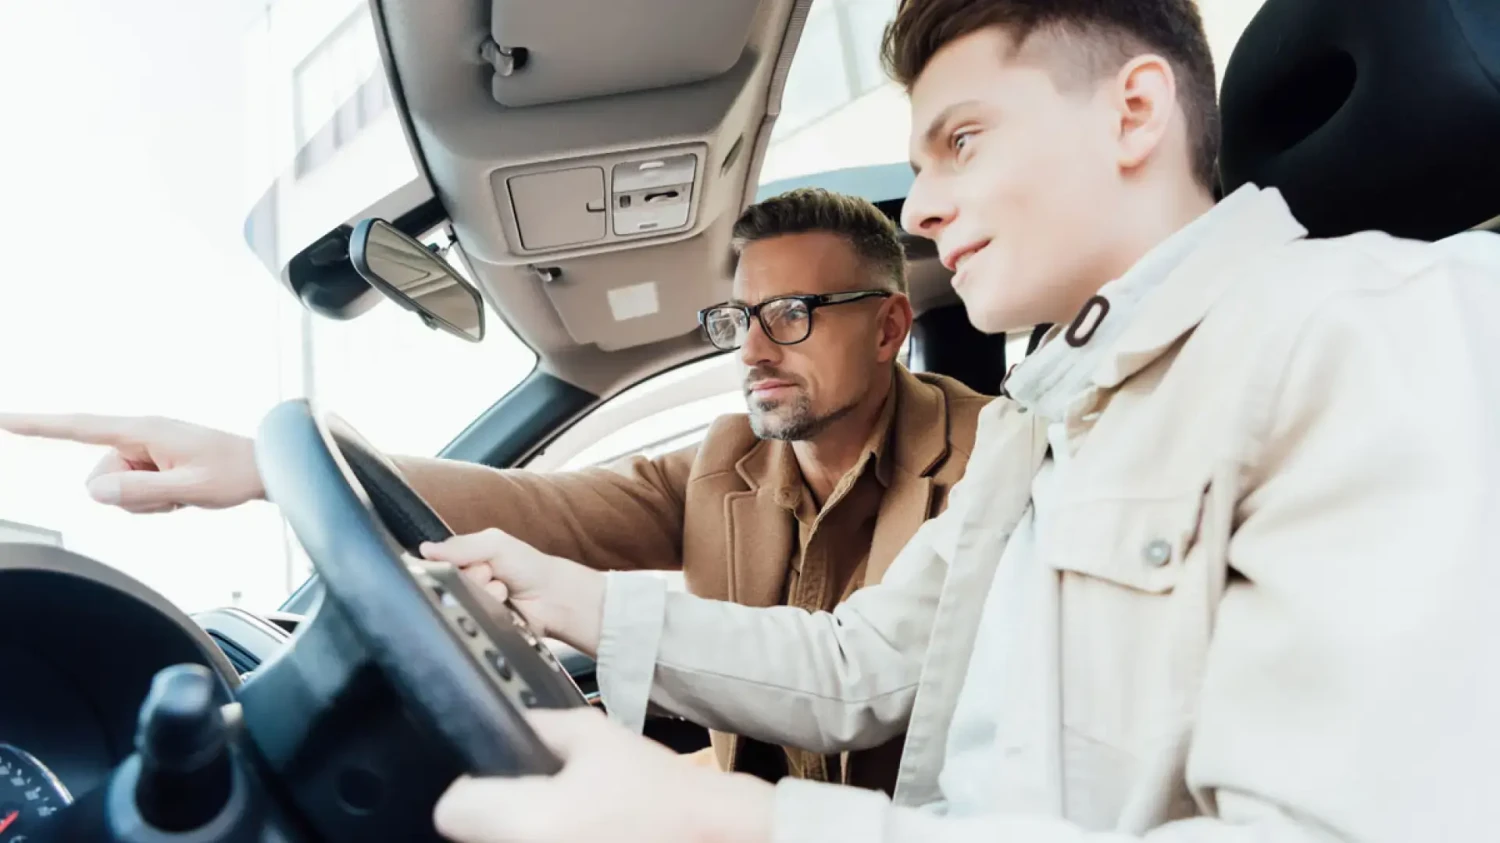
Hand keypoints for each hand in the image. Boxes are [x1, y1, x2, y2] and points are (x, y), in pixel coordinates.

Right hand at [0, 413, 262, 512]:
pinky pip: (135, 490)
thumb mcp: (189, 488)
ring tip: (183, 491)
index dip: (38, 425)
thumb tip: (94, 491)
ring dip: (146, 500)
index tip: (3, 419)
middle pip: (100, 477)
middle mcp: (141, 435)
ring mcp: (148, 448)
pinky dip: (155, 499)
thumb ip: (140, 492)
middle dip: (129, 495)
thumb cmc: (235, 473)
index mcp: (144, 430)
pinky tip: (183, 493)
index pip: (79, 427)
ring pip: (117, 488)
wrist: (266, 468)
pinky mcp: (155, 461)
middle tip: (174, 493)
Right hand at [421, 528, 605, 652]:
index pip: (434, 562)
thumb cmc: (527, 566)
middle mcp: (461, 583)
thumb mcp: (495, 543)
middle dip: (471, 578)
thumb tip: (425, 549)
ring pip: (458, 603)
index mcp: (460, 560)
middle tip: (491, 575)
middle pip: (445, 584)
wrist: (553, 598)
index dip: (448, 563)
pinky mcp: (478, 626)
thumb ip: (462, 545)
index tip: (468, 563)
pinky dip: (486, 613)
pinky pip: (469, 623)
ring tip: (502, 591)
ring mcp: (469, 605)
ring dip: (482, 595)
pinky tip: (502, 606)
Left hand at [433, 709, 771, 842]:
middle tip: (540, 795)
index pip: (453, 810)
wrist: (712, 836)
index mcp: (527, 820)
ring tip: (569, 816)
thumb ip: (541, 726)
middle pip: (474, 833)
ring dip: (525, 830)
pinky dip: (554, 840)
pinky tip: (586, 832)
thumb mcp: (596, 735)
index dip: (470, 788)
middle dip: (497, 811)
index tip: (493, 779)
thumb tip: (512, 724)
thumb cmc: (659, 791)